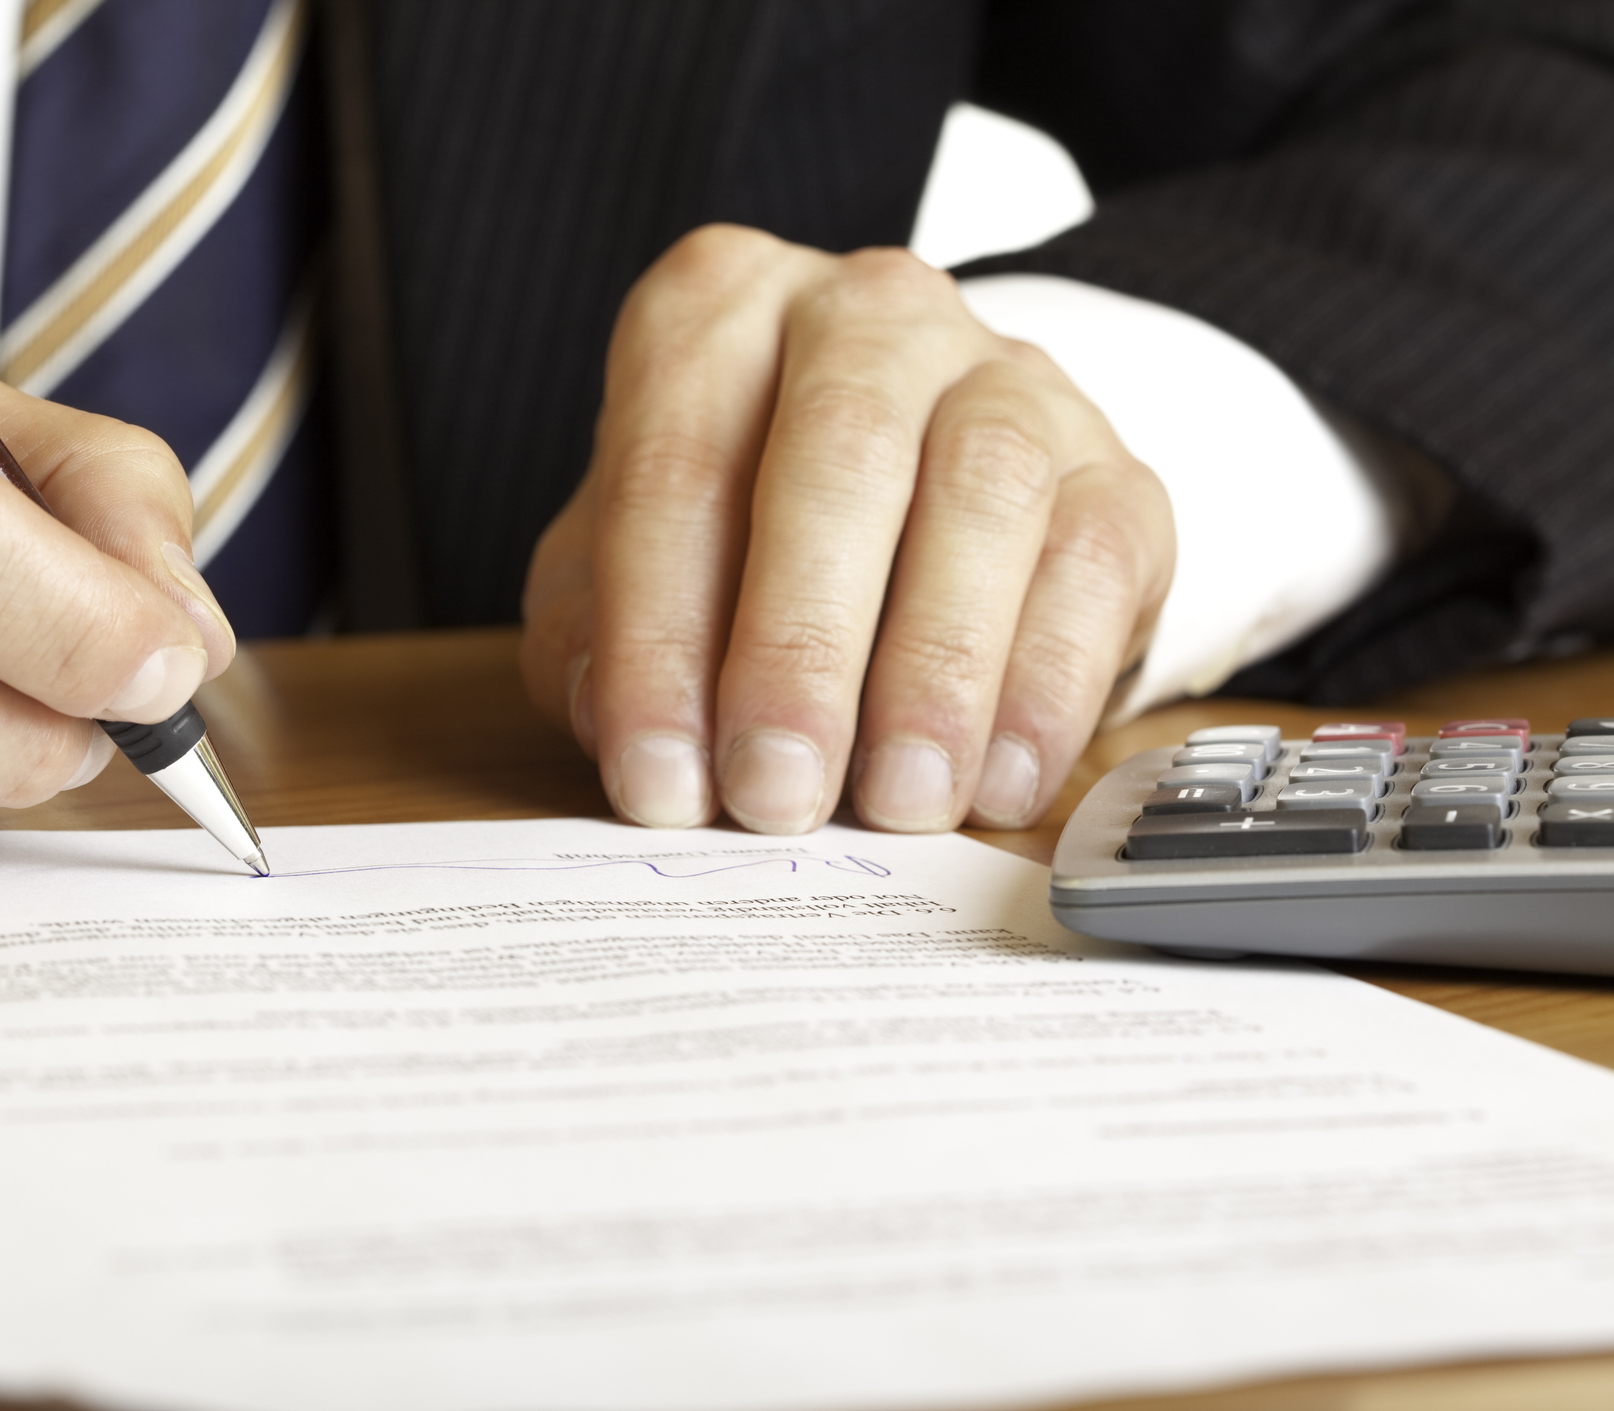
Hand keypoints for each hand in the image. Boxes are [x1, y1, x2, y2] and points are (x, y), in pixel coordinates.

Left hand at [521, 226, 1173, 834]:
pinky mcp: (1112, 469)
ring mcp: (1005, 376)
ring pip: (983, 495)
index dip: (655, 638)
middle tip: (775, 793)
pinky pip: (1091, 567)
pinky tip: (996, 783)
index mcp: (717, 310)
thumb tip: (622, 730)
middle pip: (840, 458)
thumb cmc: (743, 530)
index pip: (672, 467)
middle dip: (800, 648)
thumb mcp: (627, 565)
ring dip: (933, 671)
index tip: (658, 778)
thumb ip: (596, 634)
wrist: (924, 487)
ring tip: (894, 801)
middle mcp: (865, 313)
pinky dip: (1045, 688)